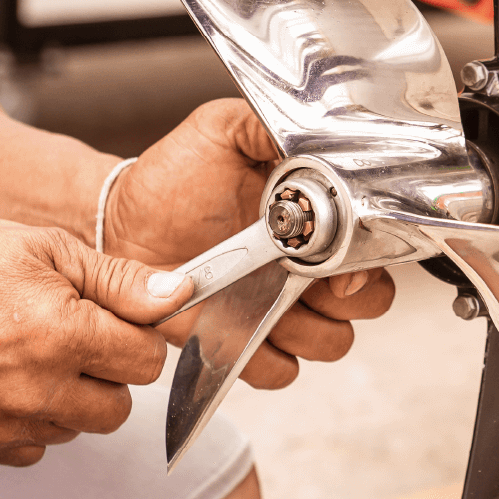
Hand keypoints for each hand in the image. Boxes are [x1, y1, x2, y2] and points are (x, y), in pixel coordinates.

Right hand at [0, 219, 192, 464]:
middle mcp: (40, 389)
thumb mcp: (46, 249)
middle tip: (74, 338)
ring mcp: (10, 424)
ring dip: (76, 398)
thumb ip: (119, 278)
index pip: (147, 360)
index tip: (113, 319)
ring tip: (38, 356)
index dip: (136, 334)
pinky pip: (43, 446)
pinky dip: (39, 421)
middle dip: (110, 372)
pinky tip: (13, 382)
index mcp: (63, 333)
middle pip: (122, 406)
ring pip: (84, 428)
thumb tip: (178, 294)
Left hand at [105, 98, 394, 387]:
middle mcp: (306, 268)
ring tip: (264, 297)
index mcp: (315, 221)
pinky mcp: (245, 342)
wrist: (123, 219)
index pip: (376, 250)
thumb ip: (267, 127)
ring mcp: (278, 308)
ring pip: (331, 343)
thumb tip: (311, 135)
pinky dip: (264, 357)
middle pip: (367, 305)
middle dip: (346, 300)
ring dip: (305, 329)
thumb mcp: (222, 131)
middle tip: (304, 277)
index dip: (367, 260)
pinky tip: (237, 325)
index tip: (335, 256)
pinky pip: (279, 371)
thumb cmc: (172, 176)